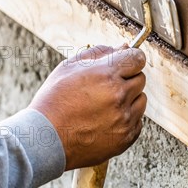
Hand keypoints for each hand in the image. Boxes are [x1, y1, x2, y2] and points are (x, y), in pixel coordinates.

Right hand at [29, 44, 146, 170]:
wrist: (46, 141)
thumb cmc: (54, 101)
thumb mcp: (69, 68)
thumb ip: (99, 53)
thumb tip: (125, 47)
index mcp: (107, 75)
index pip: (138, 58)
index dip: (131, 59)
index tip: (126, 63)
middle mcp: (120, 96)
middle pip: (140, 78)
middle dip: (127, 79)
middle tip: (105, 88)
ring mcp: (126, 118)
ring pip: (141, 99)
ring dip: (129, 99)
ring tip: (104, 106)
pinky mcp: (128, 136)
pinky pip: (138, 120)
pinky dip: (127, 119)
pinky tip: (106, 121)